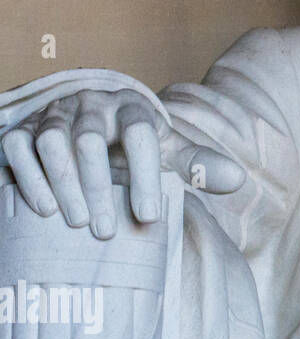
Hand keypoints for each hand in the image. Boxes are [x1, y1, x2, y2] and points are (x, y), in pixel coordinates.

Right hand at [1, 88, 244, 238]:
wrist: (82, 118)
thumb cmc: (129, 141)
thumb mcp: (165, 148)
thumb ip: (196, 163)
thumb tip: (237, 180)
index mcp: (131, 109)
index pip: (141, 133)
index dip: (145, 174)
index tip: (148, 217)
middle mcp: (91, 106)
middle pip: (91, 140)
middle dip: (99, 187)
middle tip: (106, 232)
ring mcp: (54, 115)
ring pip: (53, 141)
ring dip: (64, 184)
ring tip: (78, 223)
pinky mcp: (22, 128)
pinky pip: (18, 146)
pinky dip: (30, 177)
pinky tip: (44, 209)